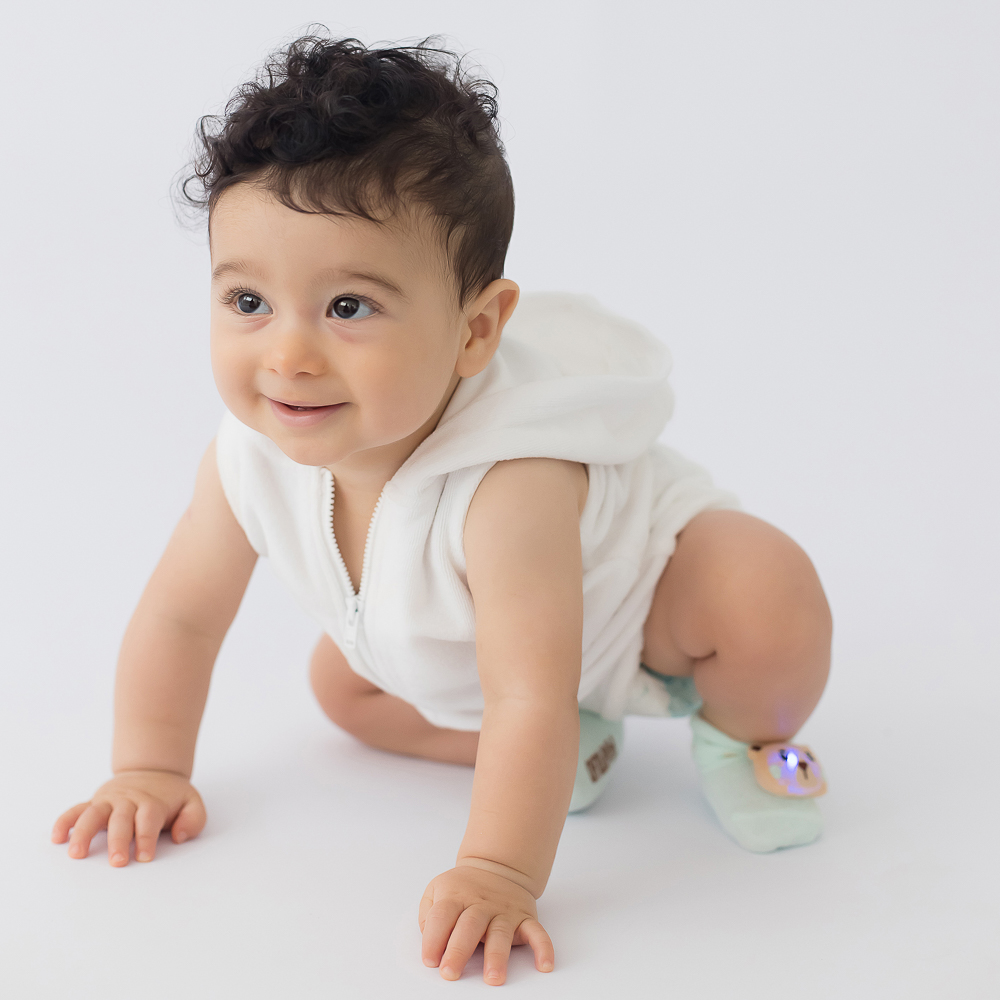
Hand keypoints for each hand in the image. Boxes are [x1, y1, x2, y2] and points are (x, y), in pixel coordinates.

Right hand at [51, 770, 205, 865]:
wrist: (152, 770)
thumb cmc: (171, 795)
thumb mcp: (192, 802)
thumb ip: (193, 819)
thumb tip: (179, 836)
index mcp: (152, 803)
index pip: (149, 820)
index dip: (147, 838)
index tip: (145, 857)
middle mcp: (128, 801)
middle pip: (121, 820)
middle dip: (118, 841)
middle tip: (117, 862)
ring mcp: (109, 801)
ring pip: (93, 814)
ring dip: (83, 833)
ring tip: (76, 854)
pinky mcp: (95, 802)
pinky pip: (77, 810)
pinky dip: (65, 821)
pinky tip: (57, 837)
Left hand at [419, 866, 553, 984]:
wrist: (496, 867)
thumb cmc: (463, 888)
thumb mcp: (437, 890)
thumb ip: (428, 915)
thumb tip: (430, 942)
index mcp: (455, 896)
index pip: (442, 916)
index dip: (433, 938)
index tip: (429, 960)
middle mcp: (480, 904)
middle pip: (469, 926)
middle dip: (458, 951)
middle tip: (450, 973)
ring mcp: (504, 911)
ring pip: (500, 933)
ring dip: (497, 956)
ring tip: (493, 978)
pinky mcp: (524, 917)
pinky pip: (536, 931)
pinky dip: (543, 947)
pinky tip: (544, 964)